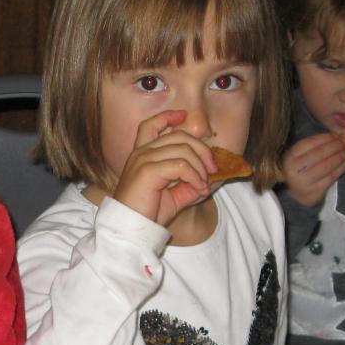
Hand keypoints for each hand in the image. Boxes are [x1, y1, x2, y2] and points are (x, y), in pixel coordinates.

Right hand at [112, 110, 217, 226]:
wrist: (131, 228)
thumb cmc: (148, 213)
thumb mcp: (174, 195)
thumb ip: (189, 183)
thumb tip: (208, 178)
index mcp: (142, 154)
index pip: (152, 125)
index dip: (168, 117)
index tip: (184, 116)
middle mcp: (141, 153)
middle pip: (178, 136)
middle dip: (201, 149)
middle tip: (212, 169)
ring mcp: (143, 160)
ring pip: (183, 150)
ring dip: (200, 168)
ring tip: (203, 186)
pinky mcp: (148, 171)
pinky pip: (181, 165)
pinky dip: (195, 176)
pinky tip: (198, 188)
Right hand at [278, 132, 344, 207]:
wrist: (290, 191)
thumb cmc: (297, 169)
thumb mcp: (298, 154)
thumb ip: (313, 145)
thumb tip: (336, 137)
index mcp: (290, 158)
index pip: (310, 143)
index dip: (326, 137)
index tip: (337, 135)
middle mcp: (295, 170)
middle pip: (320, 154)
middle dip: (336, 146)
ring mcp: (304, 183)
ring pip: (328, 165)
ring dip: (341, 156)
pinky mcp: (314, 193)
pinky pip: (332, 177)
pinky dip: (343, 167)